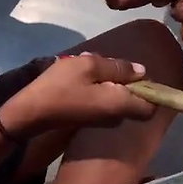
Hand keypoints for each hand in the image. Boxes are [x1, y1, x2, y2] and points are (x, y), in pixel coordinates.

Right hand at [0, 52, 155, 135]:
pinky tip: (80, 76)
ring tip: (87, 65)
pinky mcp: (90, 118)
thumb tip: (142, 71)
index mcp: (120, 104)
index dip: (151, 89)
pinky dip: (98, 87)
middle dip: (125, 79)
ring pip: (118, 97)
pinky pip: (105, 100)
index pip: (152, 105)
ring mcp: (103, 119)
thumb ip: (118, 67)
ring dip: (108, 80)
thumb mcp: (88, 66)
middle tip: (104, 63)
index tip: (135, 71)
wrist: (31, 112)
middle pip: (134, 99)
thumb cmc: (60, 86)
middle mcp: (117, 116)